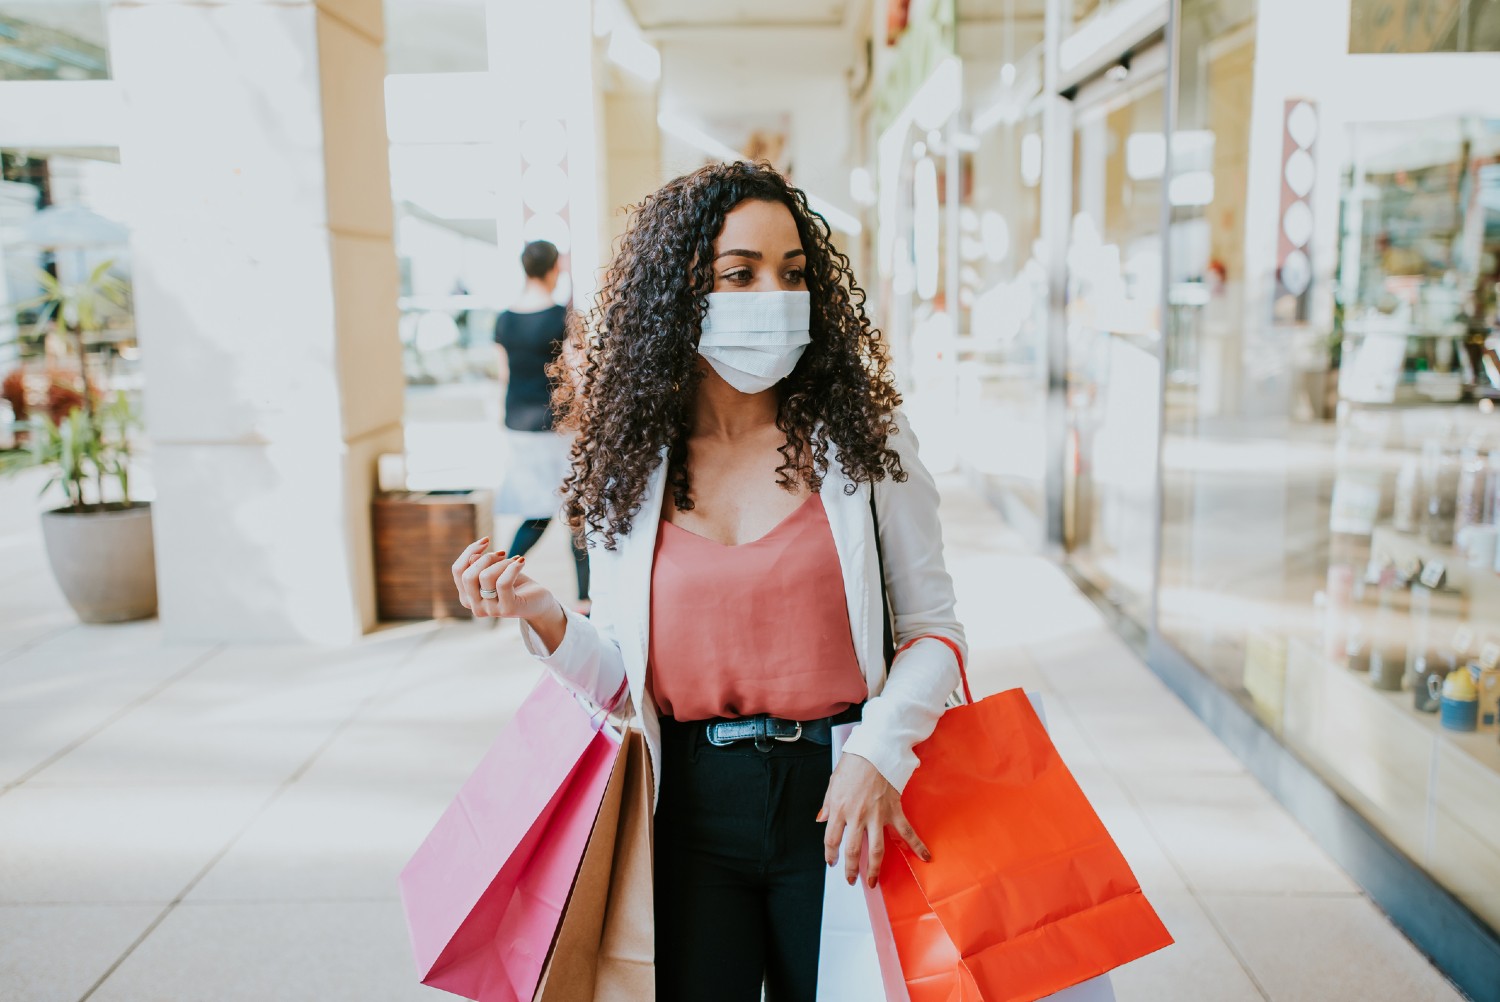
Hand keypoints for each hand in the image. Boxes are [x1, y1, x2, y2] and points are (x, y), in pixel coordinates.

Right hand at [451, 538, 563, 625]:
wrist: (539, 601)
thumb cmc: (514, 583)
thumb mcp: (494, 570)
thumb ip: (479, 564)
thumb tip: (473, 557)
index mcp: (467, 597)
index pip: (457, 570)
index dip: (470, 551)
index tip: (486, 540)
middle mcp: (475, 607)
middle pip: (467, 575)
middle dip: (486, 558)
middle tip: (503, 553)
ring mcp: (491, 611)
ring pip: (486, 577)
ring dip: (503, 562)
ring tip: (515, 561)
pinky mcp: (507, 609)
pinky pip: (503, 582)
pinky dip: (513, 566)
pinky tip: (522, 561)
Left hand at [820, 751, 929, 887]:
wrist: (875, 750)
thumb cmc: (853, 763)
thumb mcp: (833, 782)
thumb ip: (828, 804)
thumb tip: (822, 819)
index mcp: (840, 809)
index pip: (831, 839)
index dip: (830, 854)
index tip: (832, 862)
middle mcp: (858, 816)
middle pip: (853, 850)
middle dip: (850, 869)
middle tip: (851, 880)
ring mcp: (877, 816)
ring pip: (877, 849)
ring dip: (874, 868)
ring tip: (872, 881)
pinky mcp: (894, 811)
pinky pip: (907, 832)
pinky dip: (917, 845)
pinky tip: (925, 857)